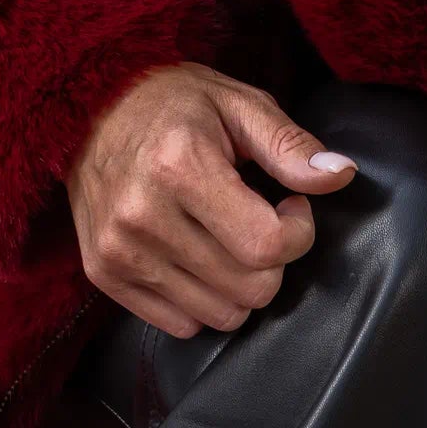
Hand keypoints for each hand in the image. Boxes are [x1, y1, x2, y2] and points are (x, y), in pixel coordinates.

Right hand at [66, 61, 358, 337]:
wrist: (86, 107)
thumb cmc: (173, 103)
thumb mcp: (240, 105)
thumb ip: (291, 145)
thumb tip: (340, 174)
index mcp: (180, 166)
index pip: (266, 244)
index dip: (299, 231)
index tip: (291, 204)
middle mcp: (142, 215)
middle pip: (249, 288)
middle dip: (273, 260)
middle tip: (260, 219)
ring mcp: (119, 250)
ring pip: (220, 314)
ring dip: (239, 283)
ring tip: (226, 235)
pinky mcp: (104, 274)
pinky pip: (181, 324)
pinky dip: (203, 299)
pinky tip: (198, 254)